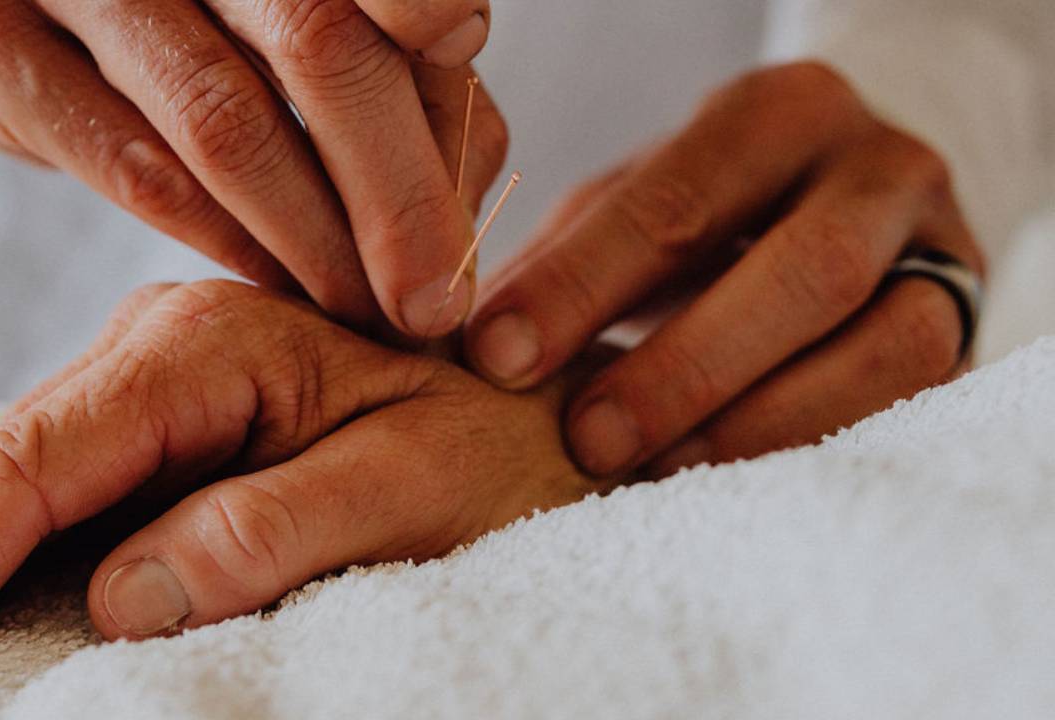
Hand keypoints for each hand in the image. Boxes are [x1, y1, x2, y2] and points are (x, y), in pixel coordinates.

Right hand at [0, 0, 505, 336]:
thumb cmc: (181, 6)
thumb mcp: (287, 16)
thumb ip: (390, 69)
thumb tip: (473, 181)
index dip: (441, 66)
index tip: (469, 172)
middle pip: (319, 47)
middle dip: (395, 196)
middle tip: (433, 304)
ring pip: (227, 119)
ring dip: (311, 240)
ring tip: (365, 314)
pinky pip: (129, 165)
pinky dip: (217, 239)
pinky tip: (269, 286)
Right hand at [0, 281, 606, 712]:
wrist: (538, 418)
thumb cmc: (496, 450)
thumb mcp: (410, 485)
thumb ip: (271, 527)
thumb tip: (121, 597)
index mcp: (213, 345)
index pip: (41, 455)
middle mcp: (162, 352)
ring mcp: (154, 393)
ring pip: (7, 484)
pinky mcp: (162, 435)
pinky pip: (50, 497)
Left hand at [463, 62, 984, 477]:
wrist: (850, 197)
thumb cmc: (716, 206)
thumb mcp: (640, 202)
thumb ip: (572, 258)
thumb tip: (479, 346)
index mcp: (777, 115)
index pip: (676, 201)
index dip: (582, 285)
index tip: (498, 357)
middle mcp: (877, 168)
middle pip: (802, 271)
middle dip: (683, 368)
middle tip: (586, 440)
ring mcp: (939, 250)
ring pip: (882, 348)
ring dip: (758, 424)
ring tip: (654, 474)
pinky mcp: (960, 329)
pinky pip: (909, 402)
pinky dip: (809, 444)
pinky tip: (724, 478)